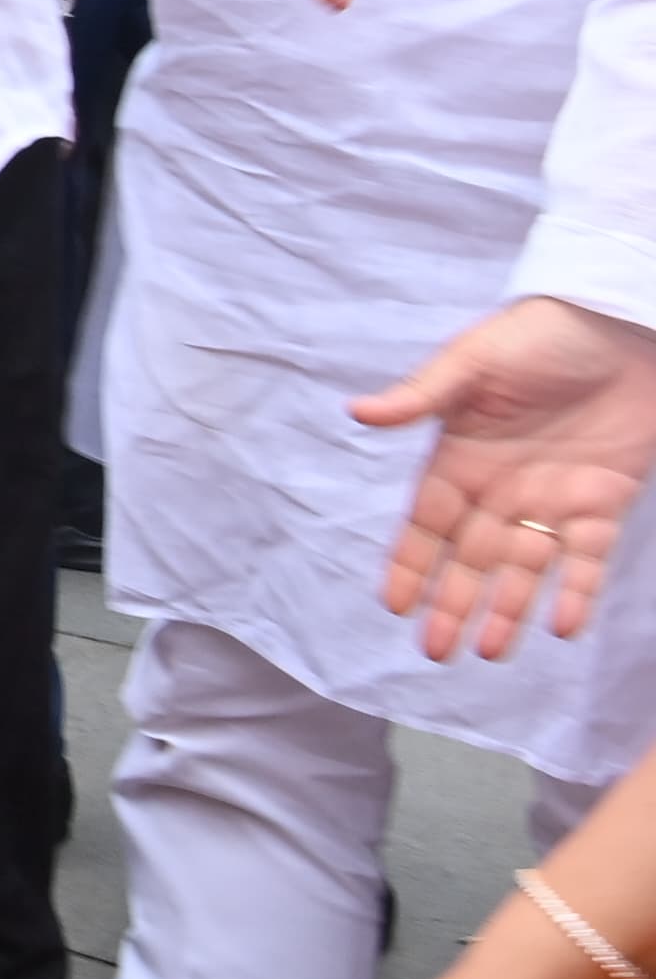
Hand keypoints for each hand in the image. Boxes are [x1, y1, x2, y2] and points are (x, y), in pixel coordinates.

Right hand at [360, 296, 655, 655]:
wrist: (621, 325)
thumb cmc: (540, 334)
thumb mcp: (472, 361)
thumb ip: (421, 395)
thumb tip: (358, 414)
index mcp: (461, 457)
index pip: (427, 523)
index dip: (410, 564)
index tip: (393, 604)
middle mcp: (502, 488)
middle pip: (470, 559)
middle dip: (452, 604)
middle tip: (437, 651)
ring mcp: (553, 499)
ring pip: (524, 568)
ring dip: (507, 610)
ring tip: (491, 653)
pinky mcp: (605, 501)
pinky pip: (589, 558)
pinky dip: (577, 591)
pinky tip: (562, 625)